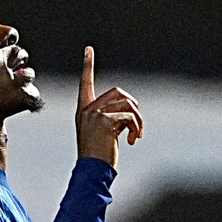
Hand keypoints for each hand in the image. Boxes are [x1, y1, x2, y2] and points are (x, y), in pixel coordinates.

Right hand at [75, 46, 143, 167]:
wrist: (91, 172)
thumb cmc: (97, 156)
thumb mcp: (101, 133)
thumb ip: (110, 118)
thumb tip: (132, 112)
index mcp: (84, 111)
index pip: (85, 84)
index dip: (87, 66)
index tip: (88, 49)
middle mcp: (88, 110)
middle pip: (118, 93)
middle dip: (133, 106)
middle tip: (137, 125)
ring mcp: (95, 115)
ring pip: (127, 105)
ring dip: (138, 121)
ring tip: (136, 135)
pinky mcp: (105, 122)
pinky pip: (130, 117)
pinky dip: (136, 128)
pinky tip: (132, 141)